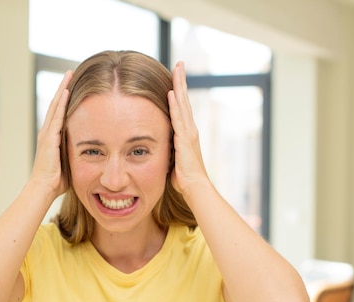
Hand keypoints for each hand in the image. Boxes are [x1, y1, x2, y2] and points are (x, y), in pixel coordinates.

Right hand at [30, 70, 72, 197]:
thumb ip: (76, 153)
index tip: (72, 85)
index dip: (65, 99)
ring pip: (55, 106)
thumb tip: (91, 152)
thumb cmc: (57, 181)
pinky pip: (56, 117)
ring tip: (68, 75)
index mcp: (51, 137)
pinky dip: (61, 103)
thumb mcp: (69, 162)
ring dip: (62, 90)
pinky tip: (66, 92)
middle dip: (63, 87)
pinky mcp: (49, 138)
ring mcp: (46, 134)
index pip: (59, 113)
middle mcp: (47, 132)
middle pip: (55, 104)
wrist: (44, 188)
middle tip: (69, 72)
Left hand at [167, 62, 209, 199]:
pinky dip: (175, 105)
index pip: (182, 106)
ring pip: (183, 104)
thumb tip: (158, 145)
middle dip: (181, 80)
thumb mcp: (173, 158)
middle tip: (179, 63)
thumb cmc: (184, 177)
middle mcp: (190, 128)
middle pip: (185, 99)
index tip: (176, 75)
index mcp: (187, 132)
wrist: (195, 188)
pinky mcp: (185, 140)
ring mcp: (189, 133)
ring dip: (179, 86)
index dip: (179, 90)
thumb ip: (168, 147)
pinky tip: (171, 92)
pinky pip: (178, 118)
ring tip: (177, 69)